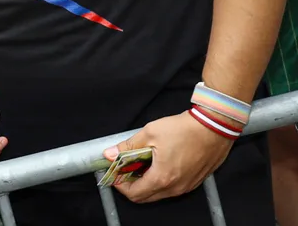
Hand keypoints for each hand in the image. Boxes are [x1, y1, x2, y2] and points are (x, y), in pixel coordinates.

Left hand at [103, 111, 232, 202]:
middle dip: (131, 184)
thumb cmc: (185, 130)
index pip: (134, 194)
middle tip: (125, 168)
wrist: (213, 127)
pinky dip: (160, 180)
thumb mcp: (149, 133)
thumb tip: (111, 153)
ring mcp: (186, 186)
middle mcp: (175, 187)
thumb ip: (127, 146)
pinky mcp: (193, 182)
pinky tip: (157, 163)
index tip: (114, 173)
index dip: (119, 184)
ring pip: (159, 193)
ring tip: (140, 162)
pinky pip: (172, 188)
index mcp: (162, 178)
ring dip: (146, 182)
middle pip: (145, 197)